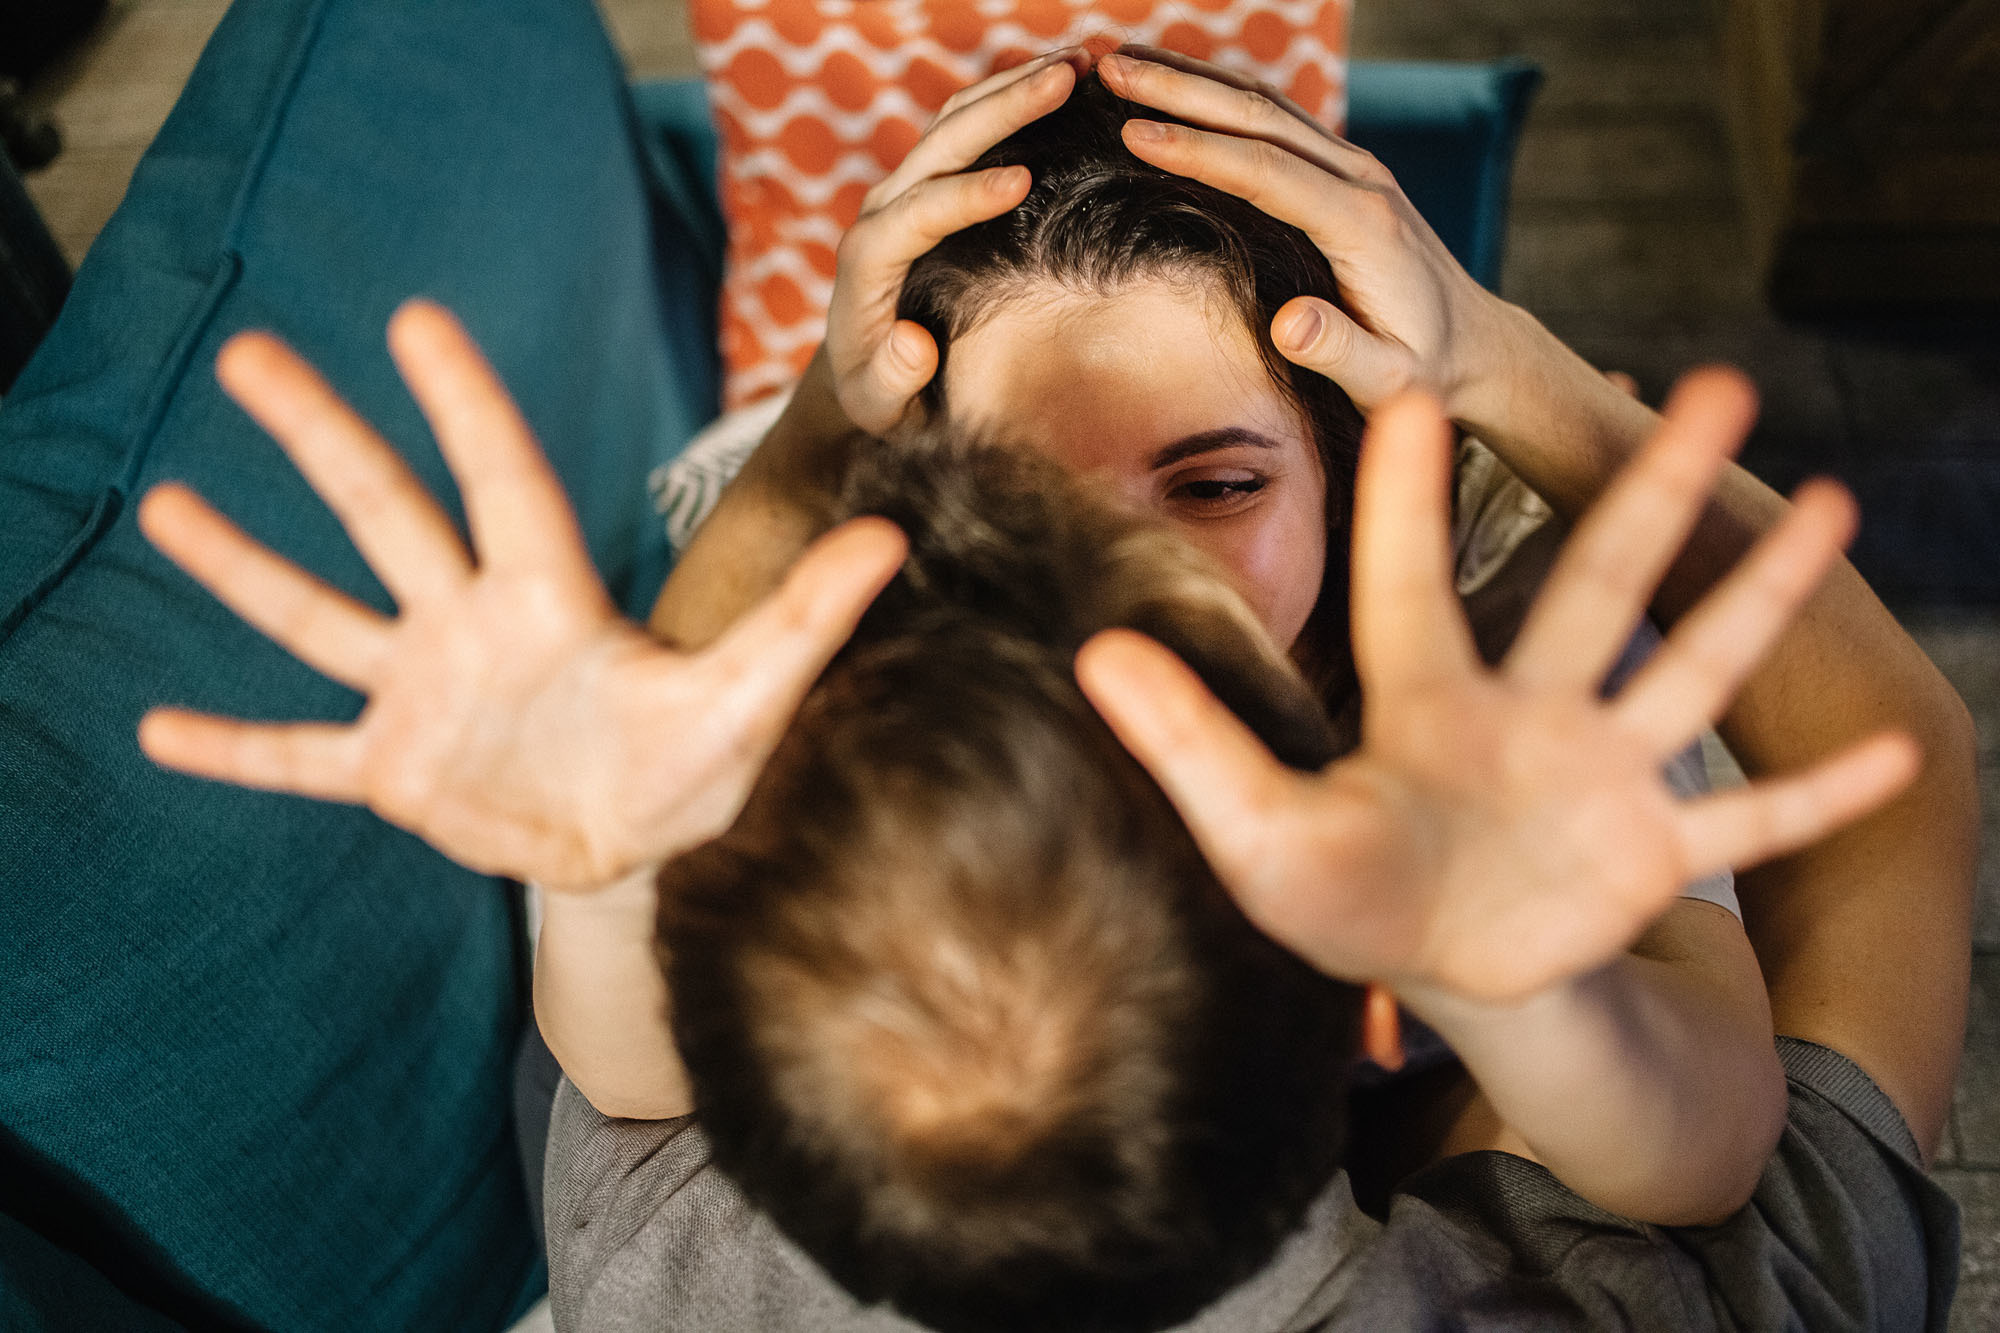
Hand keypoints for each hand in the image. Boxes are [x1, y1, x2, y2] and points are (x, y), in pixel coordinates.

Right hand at [139, 300, 905, 892]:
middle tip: (253, 359)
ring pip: (320, 619)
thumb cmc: (699, 770)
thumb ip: (805, 620)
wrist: (645, 856)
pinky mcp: (395, 772)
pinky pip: (297, 756)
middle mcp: (474, 627)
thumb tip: (890, 542)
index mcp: (552, 599)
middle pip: (387, 517)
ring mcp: (425, 696)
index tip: (417, 324)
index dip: (464, 406)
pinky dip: (233, 747)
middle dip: (323, 441)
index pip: (503, 481)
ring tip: (166, 507)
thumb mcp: (754, 698)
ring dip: (244, 569)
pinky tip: (154, 731)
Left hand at [824, 47, 1084, 433]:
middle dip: (1002, 109)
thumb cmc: (881, 397)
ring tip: (1078, 64)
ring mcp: (903, 192)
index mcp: (867, 265)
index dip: (964, 195)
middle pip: (939, 146)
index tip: (1020, 179)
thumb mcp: (879, 406)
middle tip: (1067, 79)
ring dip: (1013, 89)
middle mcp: (881, 214)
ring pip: (954, 124)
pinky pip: (965, 130)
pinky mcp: (926, 186)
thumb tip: (913, 346)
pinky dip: (1008, 99)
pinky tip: (1060, 83)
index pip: (913, 216)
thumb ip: (889, 381)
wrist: (865, 372)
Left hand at [1077, 371, 1918, 1002]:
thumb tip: (1090, 656)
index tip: (1415, 397)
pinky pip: (1747, 822)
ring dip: (1757, 596)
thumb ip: (1190, 747)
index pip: (1413, 582)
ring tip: (1827, 500)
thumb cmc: (1336, 893)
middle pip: (1598, 584)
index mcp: (1425, 699)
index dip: (1407, 500)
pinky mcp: (1648, 852)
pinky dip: (1813, 797)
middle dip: (1654, 493)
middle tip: (1717, 385)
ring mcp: (1599, 775)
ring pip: (1692, 670)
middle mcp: (1526, 712)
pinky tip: (1898, 755)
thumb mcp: (1255, 831)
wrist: (1433, 964)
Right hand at [1098, 47, 1513, 418]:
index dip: (1198, 149)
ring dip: (1193, 77)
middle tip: (1108, 68)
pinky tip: (1176, 87)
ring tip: (1123, 61)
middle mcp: (1360, 180)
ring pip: (1265, 105)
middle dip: (1180, 88)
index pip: (1267, 171)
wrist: (1474, 343)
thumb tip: (1287, 325)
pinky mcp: (1344, 170)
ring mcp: (1354, 168)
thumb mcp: (1390, 380)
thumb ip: (1341, 354)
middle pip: (1259, 117)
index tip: (1133, 133)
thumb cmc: (1422, 371)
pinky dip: (1220, 95)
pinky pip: (1275, 120)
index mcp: (1362, 226)